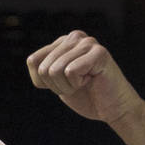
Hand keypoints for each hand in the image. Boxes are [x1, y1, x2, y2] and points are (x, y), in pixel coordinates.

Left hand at [27, 31, 142, 125]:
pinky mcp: (99, 52)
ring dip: (68, 86)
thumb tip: (31, 59)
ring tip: (85, 83)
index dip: (45, 82)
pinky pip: (71, 71)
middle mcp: (75, 37)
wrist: (112, 107)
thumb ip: (44, 68)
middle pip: (44, 68)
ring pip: (55, 70)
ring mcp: (88, 42)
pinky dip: (77, 84)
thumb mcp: (57, 81)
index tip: (64, 83)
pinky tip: (92, 80)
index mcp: (63, 41)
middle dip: (57, 86)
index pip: (33, 61)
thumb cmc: (85, 95)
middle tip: (77, 86)